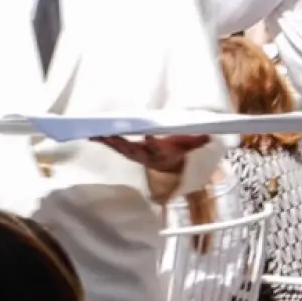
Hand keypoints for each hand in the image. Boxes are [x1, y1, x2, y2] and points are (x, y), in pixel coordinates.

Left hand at [93, 132, 209, 174]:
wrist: (170, 166)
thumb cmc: (178, 151)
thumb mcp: (189, 146)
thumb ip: (197, 140)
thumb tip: (209, 135)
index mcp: (160, 154)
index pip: (156, 149)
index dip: (152, 143)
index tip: (148, 136)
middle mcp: (145, 156)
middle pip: (131, 149)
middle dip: (120, 143)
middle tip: (108, 134)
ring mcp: (134, 154)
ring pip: (119, 148)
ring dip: (107, 142)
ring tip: (94, 134)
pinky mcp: (127, 152)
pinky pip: (113, 146)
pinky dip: (103, 141)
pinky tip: (91, 135)